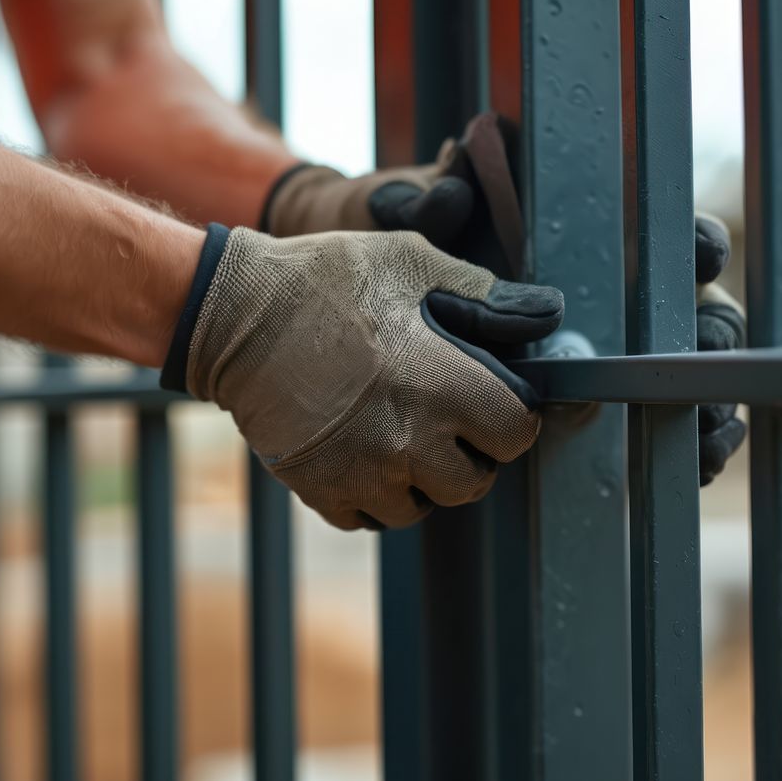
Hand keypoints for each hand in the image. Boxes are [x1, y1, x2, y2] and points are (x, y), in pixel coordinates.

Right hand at [263, 115, 749, 485]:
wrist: (234, 315)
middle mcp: (407, 441)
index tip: (492, 400)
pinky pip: (368, 517)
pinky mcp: (320, 490)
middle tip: (441, 415)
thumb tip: (547, 314)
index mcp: (442, 386)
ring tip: (394, 429)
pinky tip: (358, 448)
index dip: (511, 415)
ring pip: (421, 507)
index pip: (517, 433)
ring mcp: (361, 473)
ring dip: (419, 479)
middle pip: (474, 482)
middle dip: (468, 453)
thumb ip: (488, 295)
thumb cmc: (328, 281)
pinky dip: (371, 494)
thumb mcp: (414, 263)